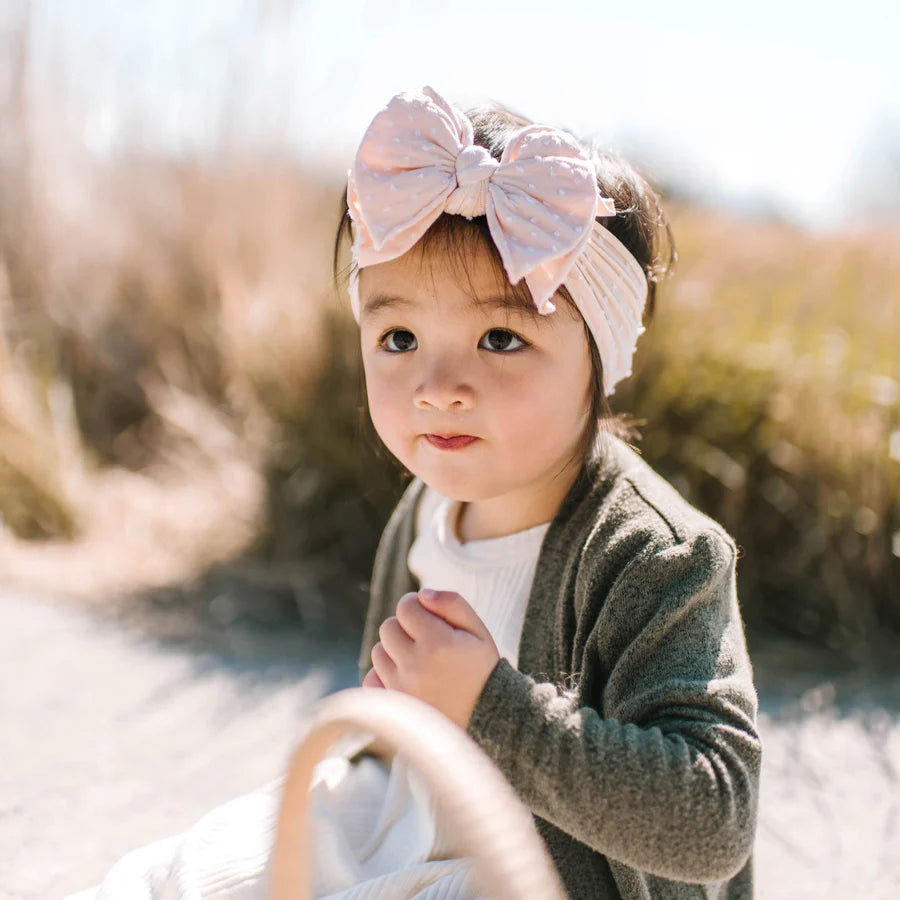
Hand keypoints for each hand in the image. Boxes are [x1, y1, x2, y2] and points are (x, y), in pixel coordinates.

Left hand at [362, 589, 500, 730]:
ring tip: (420, 661)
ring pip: (378, 652)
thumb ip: (453, 604)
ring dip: (395, 651)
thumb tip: (423, 594)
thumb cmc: (481, 669)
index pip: (406, 607)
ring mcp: (401, 688)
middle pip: (388, 627)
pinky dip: (384, 675)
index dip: (416, 606)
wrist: (486, 719)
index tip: (428, 615)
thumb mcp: (478, 632)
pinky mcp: (394, 706)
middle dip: (405, 627)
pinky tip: (406, 678)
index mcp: (438, 643)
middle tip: (426, 639)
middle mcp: (415, 665)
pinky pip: (371, 679)